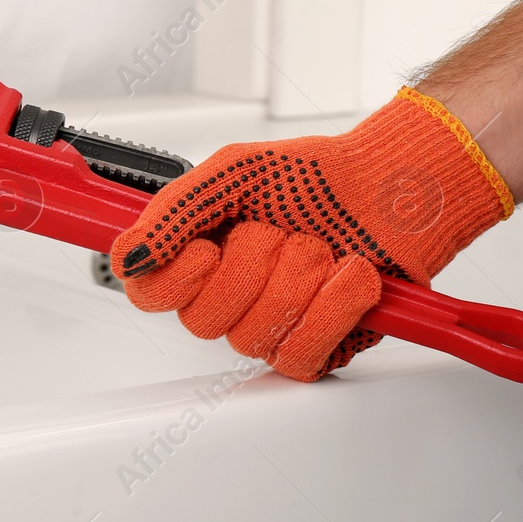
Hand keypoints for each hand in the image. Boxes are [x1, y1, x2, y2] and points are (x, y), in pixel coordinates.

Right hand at [109, 87, 513, 380]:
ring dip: (299, 278)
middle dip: (253, 263)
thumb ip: (175, 209)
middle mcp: (231, 295)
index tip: (208, 247)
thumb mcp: (234, 169)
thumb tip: (131, 254)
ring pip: (254, 335)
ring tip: (321, 247)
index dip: (175, 279)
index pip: (149, 293)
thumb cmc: (317, 176)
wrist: (392, 188)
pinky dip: (333, 307)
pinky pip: (301, 352)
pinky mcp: (318, 346)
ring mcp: (273, 324)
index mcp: (200, 253)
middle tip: (280, 230)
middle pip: (203, 320)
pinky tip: (347, 276)